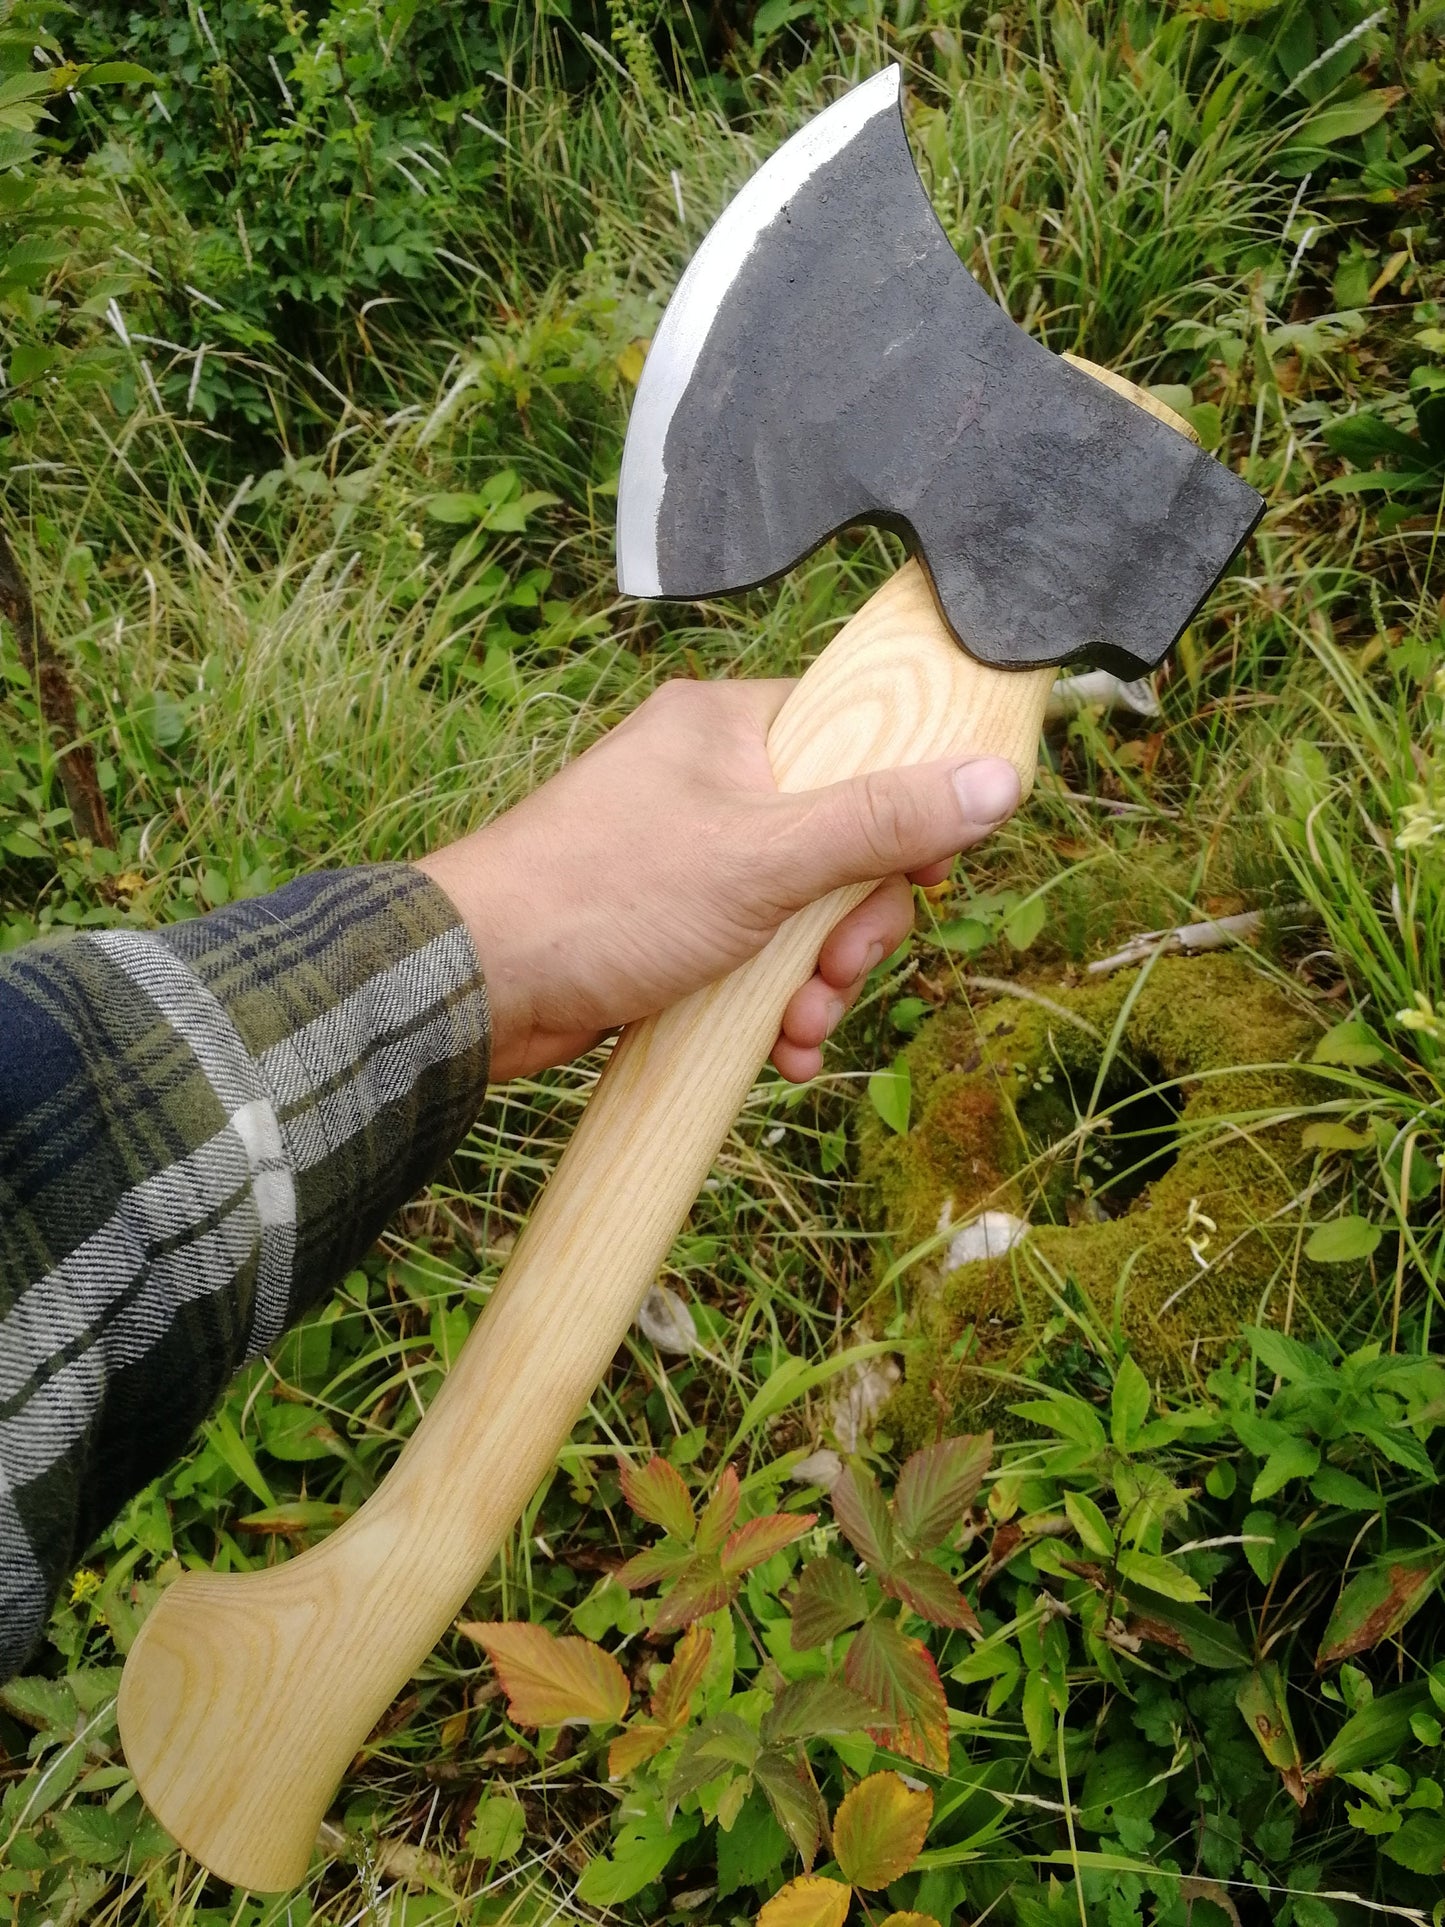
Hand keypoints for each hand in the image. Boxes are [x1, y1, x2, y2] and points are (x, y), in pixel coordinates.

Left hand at [417, 678, 1019, 1082]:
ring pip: (801, 911)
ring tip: (800, 1028)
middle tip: (837, 972)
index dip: (904, 810)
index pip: (855, 739)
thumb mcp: (766, 858)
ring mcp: (687, 856)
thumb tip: (997, 781)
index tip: (927, 873)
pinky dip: (773, 1003)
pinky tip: (780, 1053)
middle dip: (853, 928)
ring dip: (817, 980)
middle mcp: (709, 780)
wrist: (479, 984)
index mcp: (728, 727)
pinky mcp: (670, 924)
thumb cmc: (606, 897)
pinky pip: (753, 955)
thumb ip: (882, 823)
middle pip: (840, 841)